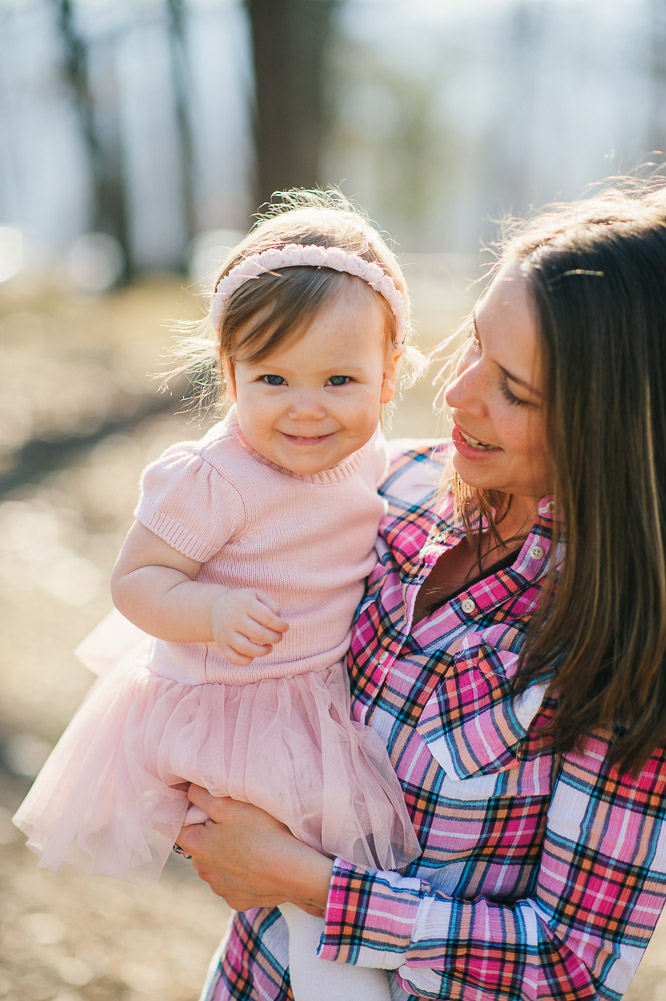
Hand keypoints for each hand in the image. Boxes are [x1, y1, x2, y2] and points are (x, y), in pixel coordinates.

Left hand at [176, 786, 332, 915]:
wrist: (295, 873)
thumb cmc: (263, 833)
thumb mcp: (230, 805)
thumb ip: (202, 796)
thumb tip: (185, 791)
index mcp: (196, 846)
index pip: (179, 826)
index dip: (192, 814)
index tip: (209, 807)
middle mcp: (202, 871)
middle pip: (200, 845)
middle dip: (211, 834)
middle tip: (236, 823)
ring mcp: (220, 889)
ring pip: (216, 865)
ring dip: (226, 855)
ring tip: (251, 844)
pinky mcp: (238, 901)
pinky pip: (233, 883)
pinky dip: (241, 874)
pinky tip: (258, 864)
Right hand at [209, 589, 287, 664]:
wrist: (215, 608)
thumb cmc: (242, 602)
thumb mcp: (256, 595)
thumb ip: (271, 605)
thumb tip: (278, 620)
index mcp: (245, 603)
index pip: (267, 618)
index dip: (280, 625)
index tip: (285, 628)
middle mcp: (233, 618)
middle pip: (258, 634)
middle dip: (274, 638)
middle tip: (278, 637)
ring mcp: (226, 633)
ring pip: (246, 649)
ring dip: (262, 652)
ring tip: (269, 648)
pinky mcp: (221, 645)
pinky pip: (234, 658)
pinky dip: (246, 660)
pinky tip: (253, 655)